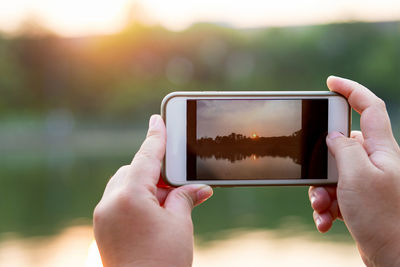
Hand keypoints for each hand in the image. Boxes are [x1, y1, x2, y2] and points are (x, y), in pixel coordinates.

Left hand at [93, 115, 212, 266]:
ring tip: (167, 203)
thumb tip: (198, 187)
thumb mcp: (180, 224)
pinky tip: (153, 212)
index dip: (156, 137)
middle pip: (134, 170)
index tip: (158, 119)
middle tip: (177, 183)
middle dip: (155, 171)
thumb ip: (184, 198)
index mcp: (129, 196)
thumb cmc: (163, 261)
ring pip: (124, 184)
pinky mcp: (103, 228)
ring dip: (145, 186)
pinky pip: (118, 200)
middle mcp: (110, 202)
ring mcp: (103, 216)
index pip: (146, 157)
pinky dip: (135, 198)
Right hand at [308, 76, 399, 265]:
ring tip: (323, 209)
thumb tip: (333, 136)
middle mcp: (376, 162)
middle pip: (341, 146)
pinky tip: (326, 221)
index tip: (330, 82)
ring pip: (333, 173)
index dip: (351, 89)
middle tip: (316, 182)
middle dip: (322, 165)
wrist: (394, 257)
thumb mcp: (357, 176)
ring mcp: (367, 181)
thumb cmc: (383, 217)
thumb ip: (343, 149)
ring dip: (321, 191)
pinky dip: (326, 206)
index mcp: (381, 149)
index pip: (369, 107)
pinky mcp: (360, 199)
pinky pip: (335, 193)